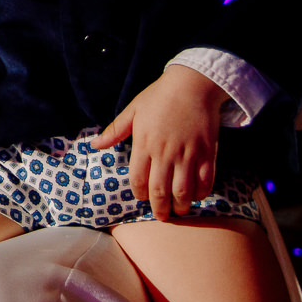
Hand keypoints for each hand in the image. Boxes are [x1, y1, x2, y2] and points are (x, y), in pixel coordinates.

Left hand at [91, 65, 226, 220]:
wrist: (192, 85)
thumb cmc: (159, 97)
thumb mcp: (132, 110)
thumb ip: (114, 131)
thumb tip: (94, 145)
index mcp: (144, 143)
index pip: (138, 179)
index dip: (140, 193)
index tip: (142, 198)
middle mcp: (165, 152)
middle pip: (160, 191)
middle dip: (160, 209)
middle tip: (162, 216)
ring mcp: (188, 154)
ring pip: (183, 191)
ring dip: (181, 206)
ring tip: (180, 211)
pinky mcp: (207, 153)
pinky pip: (205, 181)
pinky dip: (201, 193)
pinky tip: (197, 196)